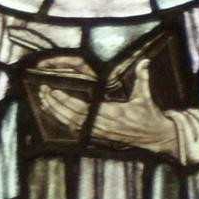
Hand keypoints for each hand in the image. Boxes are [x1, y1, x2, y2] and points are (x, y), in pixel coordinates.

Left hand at [50, 54, 184, 156]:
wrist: (155, 136)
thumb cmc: (148, 115)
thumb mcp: (145, 96)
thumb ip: (142, 78)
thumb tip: (145, 61)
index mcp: (112, 114)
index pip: (83, 109)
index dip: (66, 101)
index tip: (54, 91)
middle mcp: (103, 125)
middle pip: (72, 117)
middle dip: (56, 105)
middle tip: (43, 92)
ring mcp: (100, 133)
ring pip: (72, 125)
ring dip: (56, 114)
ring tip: (44, 101)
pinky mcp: (99, 137)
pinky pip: (77, 130)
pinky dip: (64, 122)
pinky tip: (54, 113)